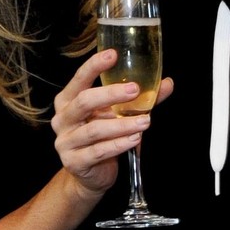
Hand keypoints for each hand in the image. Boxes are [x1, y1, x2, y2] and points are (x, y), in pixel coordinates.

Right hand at [50, 49, 173, 198]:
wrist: (90, 174)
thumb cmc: (102, 137)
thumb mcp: (117, 114)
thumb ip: (139, 99)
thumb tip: (167, 83)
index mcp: (69, 101)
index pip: (79, 79)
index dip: (94, 66)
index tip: (113, 54)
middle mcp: (63, 119)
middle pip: (84, 101)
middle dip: (110, 94)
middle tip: (135, 90)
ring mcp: (65, 142)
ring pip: (94, 129)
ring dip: (122, 124)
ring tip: (145, 121)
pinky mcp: (74, 162)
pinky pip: (98, 151)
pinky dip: (119, 144)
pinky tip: (135, 139)